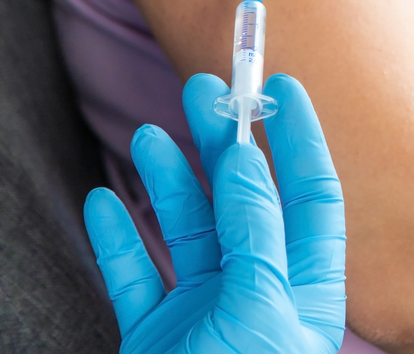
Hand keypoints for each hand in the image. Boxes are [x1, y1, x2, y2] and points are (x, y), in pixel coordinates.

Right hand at [84, 73, 344, 353]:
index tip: (281, 85)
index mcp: (304, 290)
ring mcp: (203, 314)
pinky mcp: (155, 337)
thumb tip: (244, 156)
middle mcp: (257, 293)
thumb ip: (254, 231)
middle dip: (221, 143)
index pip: (312, 198)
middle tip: (203, 89)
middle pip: (242, 200)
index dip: (299, 138)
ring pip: (186, 230)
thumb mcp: (259, 309)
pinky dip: (117, 238)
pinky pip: (133, 276)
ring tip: (146, 136)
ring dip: (167, 181)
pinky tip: (101, 201)